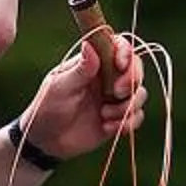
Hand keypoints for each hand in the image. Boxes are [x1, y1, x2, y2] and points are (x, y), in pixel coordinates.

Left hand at [23, 30, 147, 162]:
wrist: (46, 141)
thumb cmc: (48, 107)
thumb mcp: (61, 87)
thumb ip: (80, 70)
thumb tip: (88, 44)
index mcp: (93, 64)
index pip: (117, 47)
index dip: (125, 52)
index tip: (120, 65)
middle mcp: (107, 78)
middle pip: (135, 68)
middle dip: (132, 79)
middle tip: (117, 92)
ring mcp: (114, 98)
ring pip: (139, 94)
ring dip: (127, 107)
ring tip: (104, 116)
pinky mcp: (118, 119)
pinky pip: (136, 117)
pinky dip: (126, 124)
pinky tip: (107, 128)